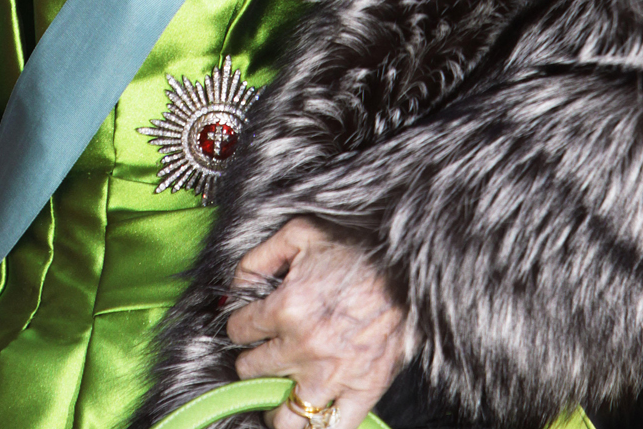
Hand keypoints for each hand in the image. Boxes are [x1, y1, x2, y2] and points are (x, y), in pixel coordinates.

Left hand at [226, 219, 408, 428]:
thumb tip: (235, 286)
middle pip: (252, 371)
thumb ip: (258, 258)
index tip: (248, 325)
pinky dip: (316, 426)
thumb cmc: (356, 247)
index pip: (238, 331)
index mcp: (287, 307)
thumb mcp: (299, 233)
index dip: (240, 325)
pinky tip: (311, 411)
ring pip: (283, 415)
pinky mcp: (363, 389)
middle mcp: (305, 346)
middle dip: (252, 359)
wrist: (407, 264)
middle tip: (264, 351)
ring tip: (279, 390)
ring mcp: (333, 375)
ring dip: (274, 403)